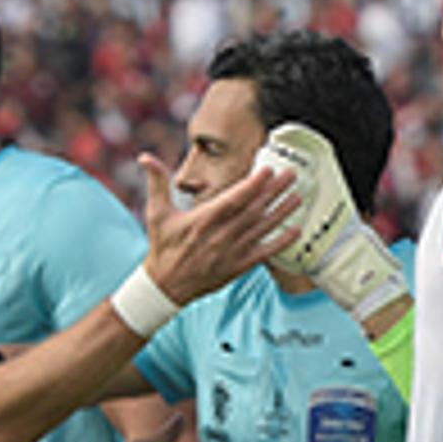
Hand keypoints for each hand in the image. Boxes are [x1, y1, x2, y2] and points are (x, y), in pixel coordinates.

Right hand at [136, 152, 300, 302]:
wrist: (167, 285)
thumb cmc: (163, 246)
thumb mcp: (156, 213)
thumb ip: (157, 183)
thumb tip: (144, 156)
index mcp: (203, 220)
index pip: (233, 199)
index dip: (252, 185)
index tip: (267, 170)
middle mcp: (220, 236)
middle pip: (253, 210)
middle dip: (274, 192)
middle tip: (291, 175)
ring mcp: (232, 252)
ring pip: (262, 229)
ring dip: (282, 213)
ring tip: (298, 197)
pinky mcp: (239, 266)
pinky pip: (264, 253)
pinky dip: (280, 243)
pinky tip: (296, 232)